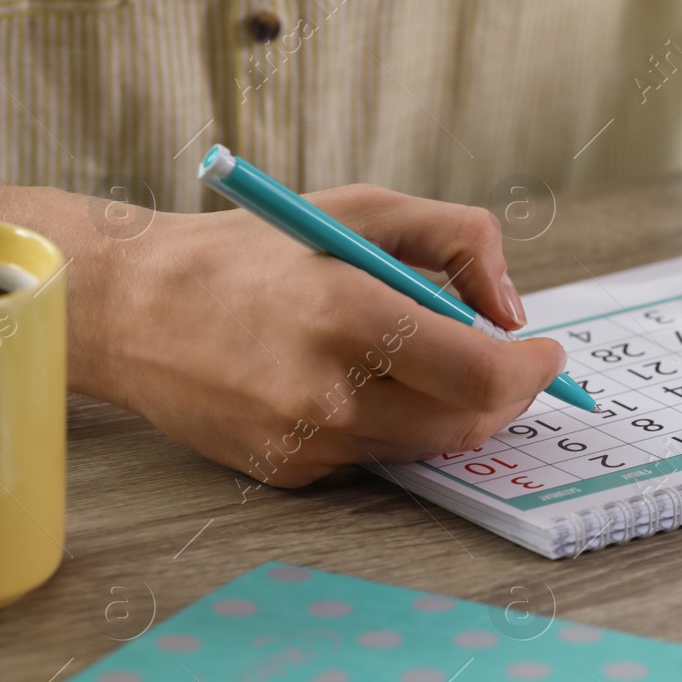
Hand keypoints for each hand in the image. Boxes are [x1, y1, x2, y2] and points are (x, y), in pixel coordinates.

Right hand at [74, 184, 565, 485]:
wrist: (133, 307)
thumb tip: (514, 311)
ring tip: (438, 364)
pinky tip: (365, 385)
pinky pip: (376, 458)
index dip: (531, 372)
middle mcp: (325, 389)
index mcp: (346, 312)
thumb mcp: (362, 209)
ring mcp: (303, 441)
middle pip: (464, 425)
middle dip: (507, 397)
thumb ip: (459, 241)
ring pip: (426, 447)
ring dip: (454, 411)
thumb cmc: (256, 250)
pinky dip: (395, 425)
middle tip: (514, 366)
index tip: (548, 354)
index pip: (477, 374)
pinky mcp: (287, 472)